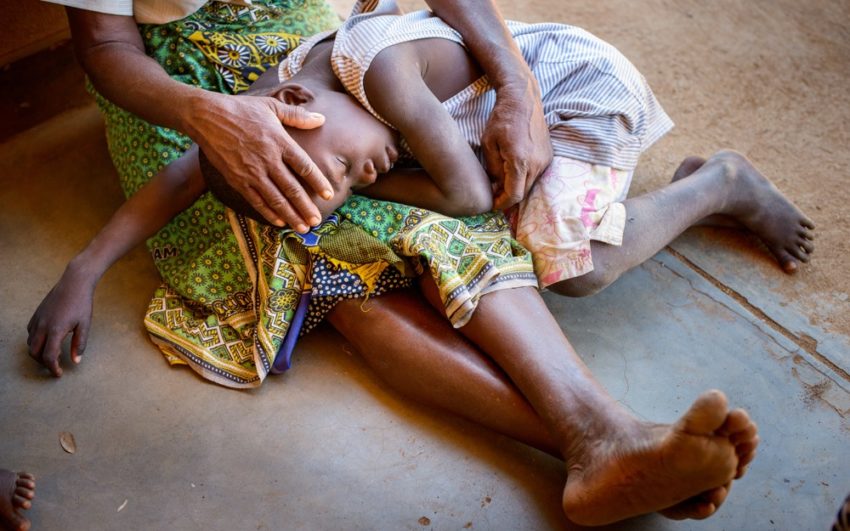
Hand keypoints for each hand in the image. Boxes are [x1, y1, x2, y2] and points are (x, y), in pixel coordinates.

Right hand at [27, 267, 95, 376]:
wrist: (74, 283)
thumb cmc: (82, 304)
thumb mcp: (85, 325)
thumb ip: (80, 344)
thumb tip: (76, 361)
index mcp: (56, 331)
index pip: (49, 357)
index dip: (53, 368)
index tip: (59, 374)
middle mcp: (42, 326)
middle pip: (34, 353)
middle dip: (43, 363)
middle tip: (55, 366)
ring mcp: (37, 320)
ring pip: (30, 343)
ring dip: (38, 353)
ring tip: (52, 355)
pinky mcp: (36, 315)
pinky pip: (30, 333)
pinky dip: (36, 341)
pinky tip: (47, 340)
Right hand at [186, 92, 330, 231]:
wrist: (206, 117)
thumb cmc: (241, 109)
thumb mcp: (271, 106)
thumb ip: (297, 115)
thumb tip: (321, 119)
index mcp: (279, 142)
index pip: (304, 166)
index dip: (318, 182)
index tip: (329, 195)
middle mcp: (267, 160)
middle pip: (292, 189)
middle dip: (306, 208)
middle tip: (317, 222)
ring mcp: (251, 172)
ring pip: (275, 199)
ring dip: (290, 216)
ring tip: (302, 228)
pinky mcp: (237, 180)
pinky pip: (256, 200)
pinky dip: (268, 213)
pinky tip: (279, 222)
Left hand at [482, 80, 552, 209]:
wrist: (523, 100)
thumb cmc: (502, 119)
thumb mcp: (489, 144)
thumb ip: (493, 169)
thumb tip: (496, 187)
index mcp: (520, 162)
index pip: (514, 195)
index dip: (502, 204)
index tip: (492, 204)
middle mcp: (537, 163)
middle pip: (523, 193)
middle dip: (508, 197)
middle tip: (494, 194)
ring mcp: (545, 160)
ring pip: (530, 184)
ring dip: (516, 187)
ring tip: (502, 181)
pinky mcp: (549, 156)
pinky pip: (536, 174)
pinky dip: (524, 177)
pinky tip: (513, 170)